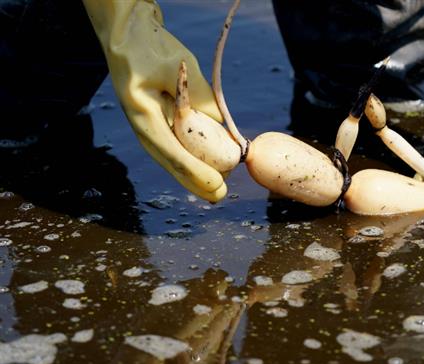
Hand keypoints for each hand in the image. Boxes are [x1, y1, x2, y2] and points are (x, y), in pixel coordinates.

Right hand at [83, 0, 229, 201]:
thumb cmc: (148, 46)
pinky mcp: (156, 120)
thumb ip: (198, 96)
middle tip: (220, 195)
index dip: (196, 173)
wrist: (126, 31)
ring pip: (173, 157)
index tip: (218, 186)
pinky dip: (192, 157)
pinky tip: (205, 168)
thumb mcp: (177, 67)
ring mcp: (148, 124)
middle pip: (172, 162)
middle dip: (197, 181)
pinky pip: (175, 145)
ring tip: (216, 189)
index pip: (172, 153)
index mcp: (142, 116)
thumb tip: (219, 126)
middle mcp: (144, 126)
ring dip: (195, 173)